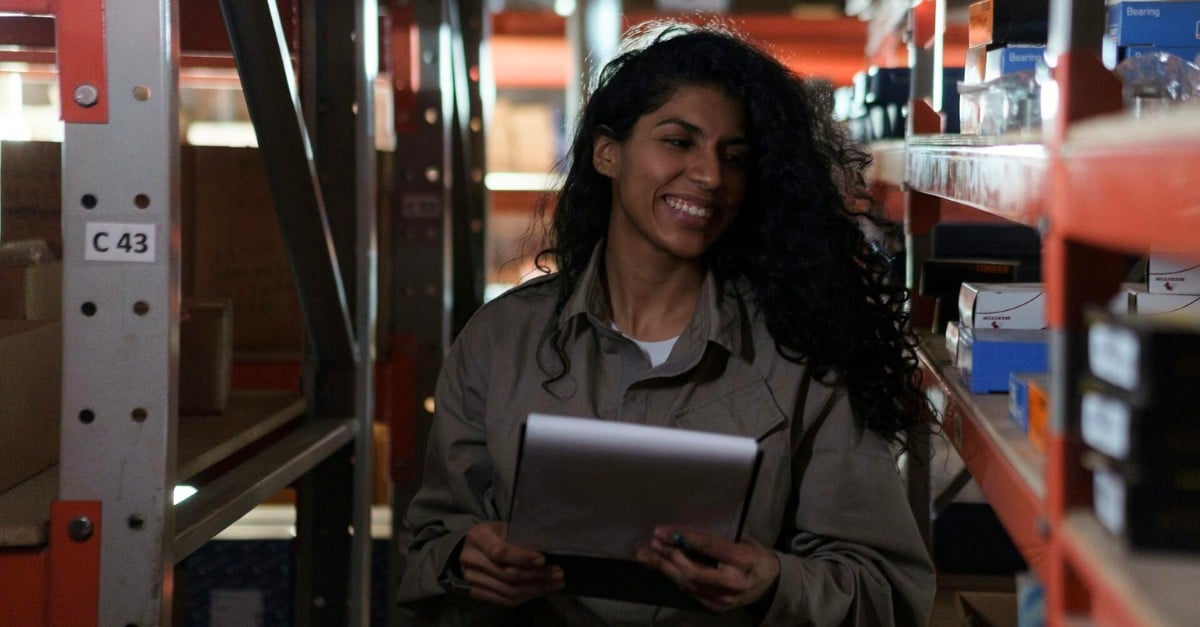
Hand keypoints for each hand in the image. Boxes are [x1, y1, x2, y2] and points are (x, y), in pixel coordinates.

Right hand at [459, 521, 563, 606]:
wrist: (473, 547)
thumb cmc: (496, 533)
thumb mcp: (506, 527)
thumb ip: (521, 537)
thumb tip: (548, 549)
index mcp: (477, 536)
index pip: (500, 551)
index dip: (522, 557)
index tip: (543, 559)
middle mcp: (470, 559)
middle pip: (507, 574)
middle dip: (537, 575)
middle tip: (558, 573)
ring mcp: (472, 579)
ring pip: (509, 591)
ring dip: (536, 589)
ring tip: (555, 583)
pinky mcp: (478, 593)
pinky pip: (506, 601)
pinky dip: (527, 597)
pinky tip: (542, 590)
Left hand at [635, 527, 779, 612]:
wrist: (771, 584)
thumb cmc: (755, 554)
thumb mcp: (743, 539)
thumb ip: (717, 539)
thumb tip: (683, 533)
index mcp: (743, 560)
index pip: (707, 547)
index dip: (682, 538)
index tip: (662, 530)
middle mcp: (733, 583)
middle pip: (692, 571)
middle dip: (669, 556)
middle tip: (653, 542)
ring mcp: (724, 599)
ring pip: (687, 584)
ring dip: (664, 568)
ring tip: (647, 555)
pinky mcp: (716, 607)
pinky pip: (690, 591)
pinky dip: (674, 578)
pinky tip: (662, 567)